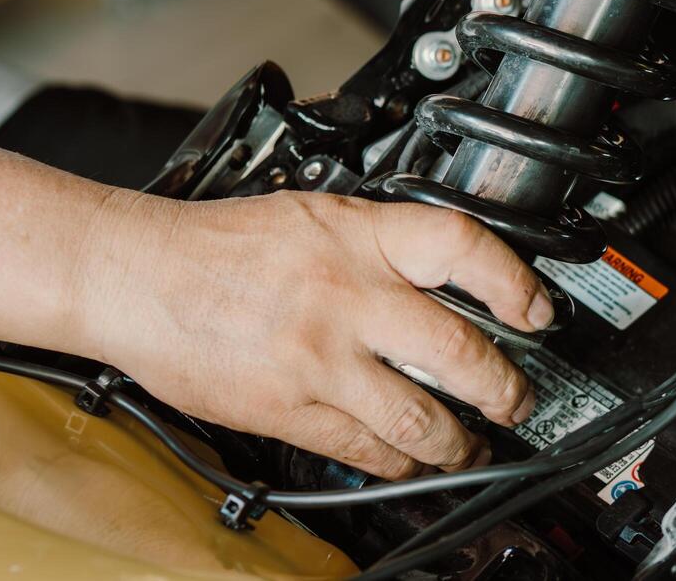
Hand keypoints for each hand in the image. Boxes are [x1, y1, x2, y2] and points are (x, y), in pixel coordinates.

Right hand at [83, 190, 552, 478]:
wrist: (138, 276)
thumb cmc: (222, 244)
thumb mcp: (318, 213)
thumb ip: (381, 240)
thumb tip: (446, 265)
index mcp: (360, 237)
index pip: (463, 249)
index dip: (514, 283)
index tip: (537, 310)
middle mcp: (348, 295)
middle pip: (458, 350)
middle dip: (503, 388)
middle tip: (518, 400)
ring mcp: (319, 357)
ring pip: (418, 415)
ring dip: (458, 441)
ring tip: (472, 446)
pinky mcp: (287, 407)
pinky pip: (361, 446)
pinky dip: (395, 461)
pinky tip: (407, 462)